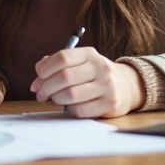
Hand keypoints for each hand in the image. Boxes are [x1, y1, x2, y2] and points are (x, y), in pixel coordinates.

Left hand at [30, 47, 144, 117]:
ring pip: (70, 95)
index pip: (62, 58)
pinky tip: (70, 106)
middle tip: (40, 93)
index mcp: (89, 54)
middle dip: (46, 87)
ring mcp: (107, 86)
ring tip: (54, 99)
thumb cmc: (94, 74)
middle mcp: (100, 68)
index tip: (38, 77)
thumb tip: (37, 78)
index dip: (45, 69)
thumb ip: (56, 64)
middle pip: (64, 77)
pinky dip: (70, 109)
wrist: (127, 86)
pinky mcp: (110, 104)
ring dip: (56, 99)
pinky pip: (80, 110)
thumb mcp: (80, 62)